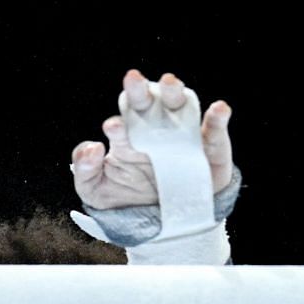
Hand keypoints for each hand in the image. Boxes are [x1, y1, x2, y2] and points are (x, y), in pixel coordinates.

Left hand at [70, 70, 232, 211]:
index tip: (112, 127)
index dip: (117, 125)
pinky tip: (218, 109)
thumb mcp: (96, 191)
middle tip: (132, 80)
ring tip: (169, 82)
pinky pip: (215, 131)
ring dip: (175, 92)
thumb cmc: (127, 199)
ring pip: (180, 107)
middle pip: (147, 104)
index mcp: (127, 136)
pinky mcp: (211, 148)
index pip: (121, 122)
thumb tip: (93, 146)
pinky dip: (218, 118)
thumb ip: (85, 170)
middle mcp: (154, 129)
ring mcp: (184, 135)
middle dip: (140, 91)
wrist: (164, 223)